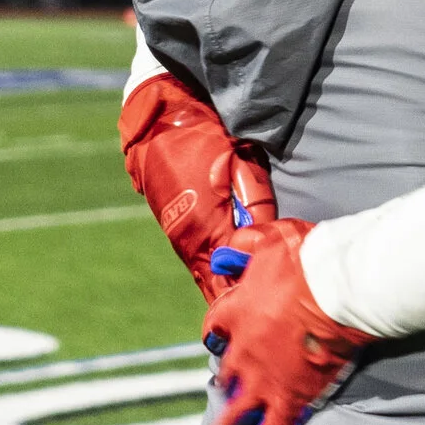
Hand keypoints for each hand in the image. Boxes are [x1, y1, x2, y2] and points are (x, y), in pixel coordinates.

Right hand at [119, 74, 278, 303]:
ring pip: (201, 267)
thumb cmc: (207, 136)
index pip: (227, 273)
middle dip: (234, 292)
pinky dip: (208, 263)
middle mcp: (186, 235)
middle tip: (259, 305)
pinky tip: (225, 269)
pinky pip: (193, 253)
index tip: (263, 301)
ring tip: (246, 292)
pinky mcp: (170, 223)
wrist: (161, 119)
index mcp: (206, 225)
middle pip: (212, 279)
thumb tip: (264, 235)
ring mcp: (175, 231)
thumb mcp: (242, 163)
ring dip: (220, 279)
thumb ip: (256, 202)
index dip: (244, 290)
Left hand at [202, 219, 372, 424]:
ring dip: (230, 419)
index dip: (220, 331)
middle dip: (226, 377)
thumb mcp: (274, 239)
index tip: (224, 334)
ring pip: (237, 408)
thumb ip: (250, 242)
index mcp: (236, 313)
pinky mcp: (290, 398)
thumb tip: (235, 243)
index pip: (215, 327)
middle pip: (225, 370)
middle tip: (229, 383)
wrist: (342, 288)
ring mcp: (264, 379)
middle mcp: (242, 351)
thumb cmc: (312, 259)